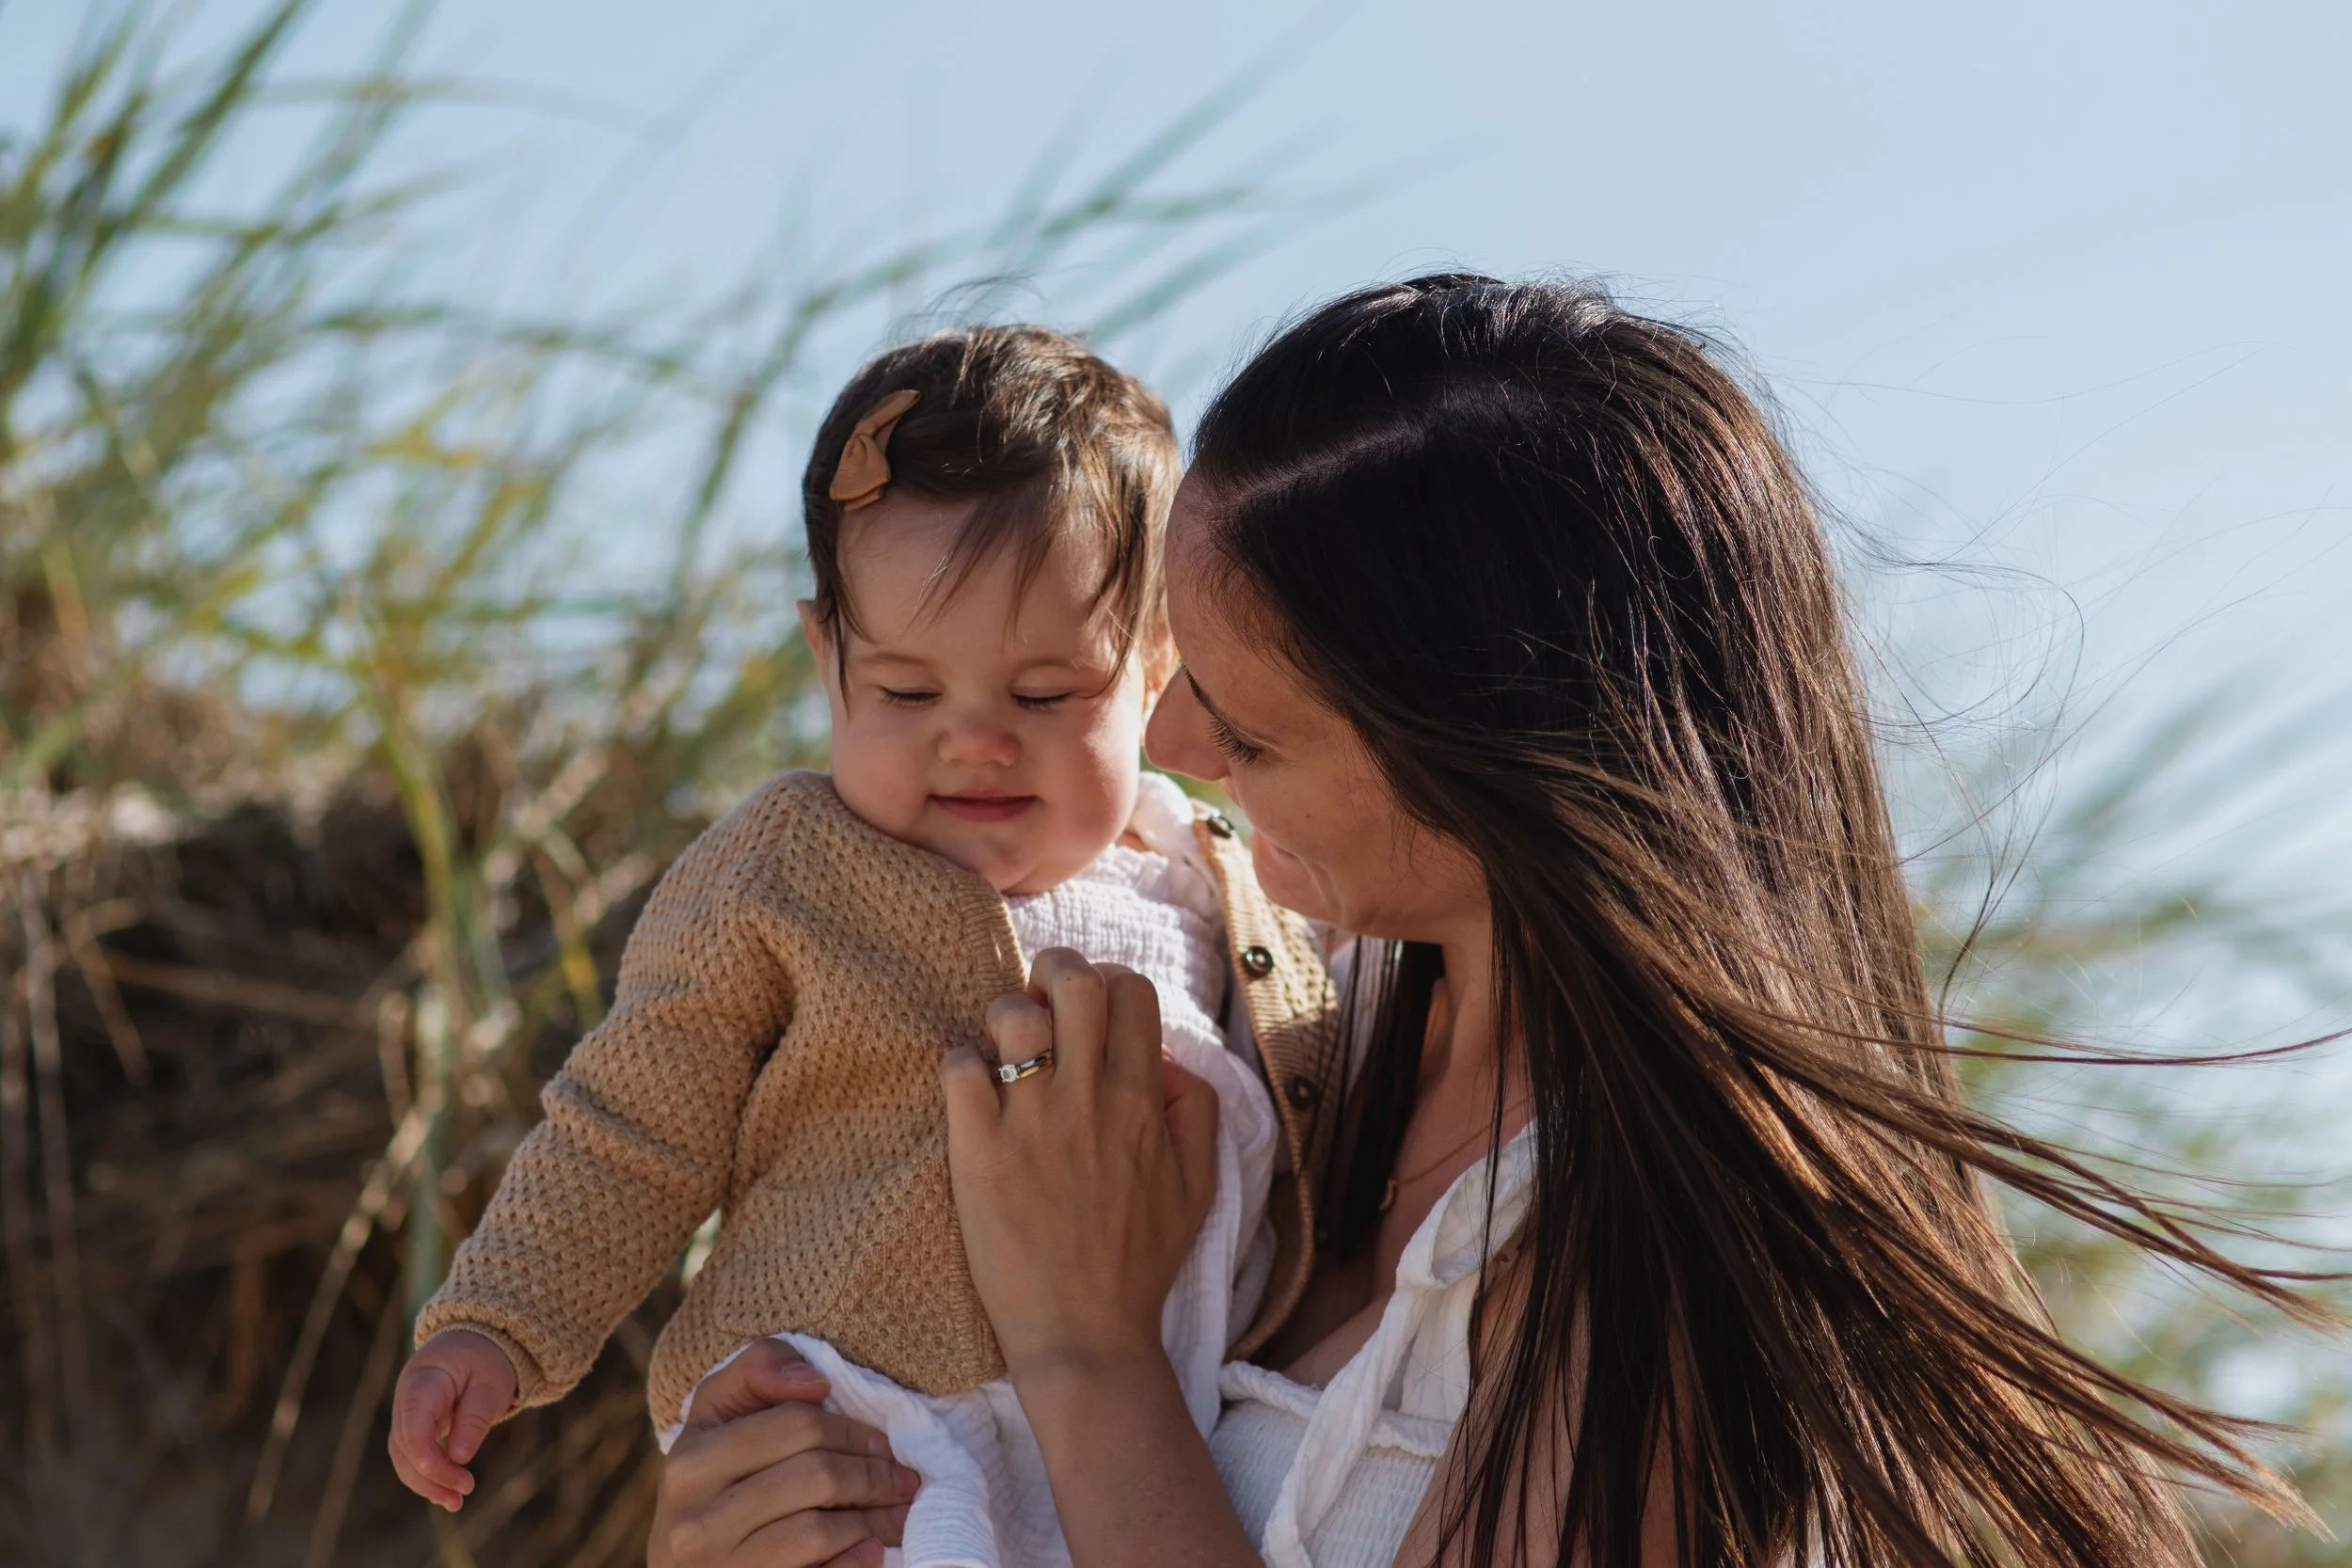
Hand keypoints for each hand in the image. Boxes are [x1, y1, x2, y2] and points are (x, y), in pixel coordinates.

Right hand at [388, 1328, 517, 1509]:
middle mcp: (406, 1397)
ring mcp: (405, 1412)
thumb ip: (475, 1418)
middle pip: (406, 1444)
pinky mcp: (413, 1426)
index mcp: (424, 1379)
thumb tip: (459, 1458)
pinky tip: (448, 1493)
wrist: (474, 1342)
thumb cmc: (485, 1360)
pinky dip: (427, 1475)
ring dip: (426, 1482)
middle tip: (463, 1493)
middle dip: (431, 1474)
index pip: (415, 1421)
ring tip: (455, 1502)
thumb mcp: (492, 1383)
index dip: (425, 1452)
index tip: (451, 1476)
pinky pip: (412, 1454)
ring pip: (404, 1455)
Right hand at [648, 1339, 916, 1567]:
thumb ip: (758, 1371)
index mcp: (691, 1460)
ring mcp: (718, 1565)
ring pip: (818, 1530)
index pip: (796, 1424)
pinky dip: (853, 1562)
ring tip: (895, 1514)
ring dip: (872, 1519)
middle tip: (904, 1479)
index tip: (883, 1440)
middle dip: (873, 1474)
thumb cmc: (713, 1480)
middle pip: (816, 1476)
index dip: (852, 1429)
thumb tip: (814, 1382)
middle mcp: (695, 1519)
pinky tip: (870, 1551)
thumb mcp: (718, 1416)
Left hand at [941, 948, 1220, 1380]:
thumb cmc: (1139, 1262)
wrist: (1084, 1334)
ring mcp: (1031, 1123)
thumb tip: (1168, 1060)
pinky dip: (961, 1065)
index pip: (1133, 990)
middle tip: (1041, 998)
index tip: (1091, 1010)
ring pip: (1011, 1015)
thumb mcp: (1199, 1186)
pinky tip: (970, 1092)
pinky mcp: (978, 1152)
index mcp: (1142, 1102)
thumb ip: (1197, 1111)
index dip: (1110, 981)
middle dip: (1055, 969)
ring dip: (1003, 1016)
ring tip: (1001, 1049)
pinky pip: (958, 1069)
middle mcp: (1089, 1100)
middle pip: (1074, 982)